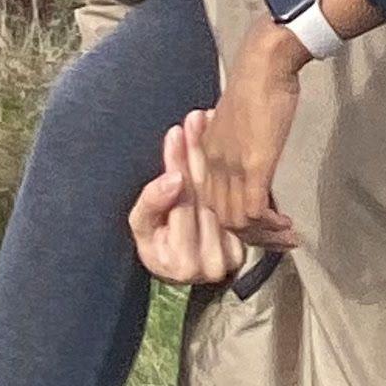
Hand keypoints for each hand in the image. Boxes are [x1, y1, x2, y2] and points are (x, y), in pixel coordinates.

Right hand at [133, 117, 266, 289]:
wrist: (175, 265)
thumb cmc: (153, 243)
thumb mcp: (140, 224)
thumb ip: (152, 202)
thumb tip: (173, 180)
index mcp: (183, 262)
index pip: (181, 203)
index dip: (177, 165)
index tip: (175, 134)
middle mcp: (211, 264)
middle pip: (205, 196)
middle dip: (197, 153)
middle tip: (195, 121)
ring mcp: (231, 256)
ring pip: (222, 194)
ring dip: (216, 156)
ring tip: (209, 125)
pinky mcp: (245, 245)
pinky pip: (236, 202)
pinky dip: (229, 172)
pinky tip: (224, 147)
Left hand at [195, 30, 310, 245]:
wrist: (265, 64)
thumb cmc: (259, 83)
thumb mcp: (241, 118)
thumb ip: (241, 140)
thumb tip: (255, 152)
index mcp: (207, 153)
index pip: (211, 202)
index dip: (235, 219)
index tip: (261, 225)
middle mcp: (213, 164)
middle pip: (221, 218)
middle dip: (250, 235)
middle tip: (278, 240)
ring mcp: (231, 167)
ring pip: (237, 221)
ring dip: (263, 235)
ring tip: (287, 235)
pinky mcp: (253, 166)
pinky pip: (253, 210)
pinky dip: (269, 225)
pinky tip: (286, 225)